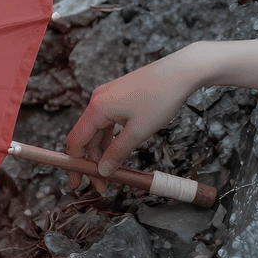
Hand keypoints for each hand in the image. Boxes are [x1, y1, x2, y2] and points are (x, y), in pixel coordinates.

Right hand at [63, 45, 209, 189]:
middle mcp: (97, 101)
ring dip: (102, 153)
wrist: (181, 71)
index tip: (79, 184)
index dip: (76, 165)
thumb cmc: (161, 98)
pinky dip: (111, 139)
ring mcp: (108, 97)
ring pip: (98, 131)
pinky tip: (118, 153)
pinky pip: (109, 123)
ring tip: (112, 173)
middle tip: (102, 186)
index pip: (76, 142)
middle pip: (86, 138)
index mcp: (97, 108)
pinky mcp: (119, 97)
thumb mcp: (139, 131)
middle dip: (92, 163)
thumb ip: (118, 152)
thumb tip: (102, 171)